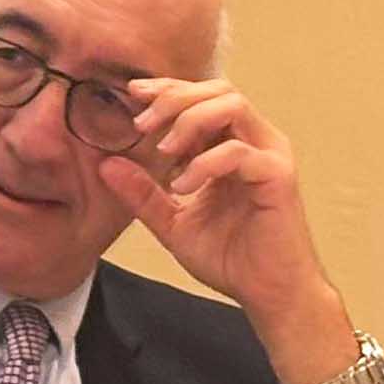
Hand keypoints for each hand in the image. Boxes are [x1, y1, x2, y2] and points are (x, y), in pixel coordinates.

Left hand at [99, 77, 383, 383]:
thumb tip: (105, 164)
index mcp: (231, 145)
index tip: (130, 95)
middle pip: (218, 89)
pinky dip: (204, 163)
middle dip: (174, 98)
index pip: (201, 98)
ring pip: (232, 106)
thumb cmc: (231, 257)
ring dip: (190, 120)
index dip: (166, 90)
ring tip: (163, 150)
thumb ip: (142, 193)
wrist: (268, 293)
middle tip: (141, 123)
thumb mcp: (172, 222)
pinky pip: (238, 152)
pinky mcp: (278, 176)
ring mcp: (269, 156)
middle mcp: (255, 142)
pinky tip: (181, 187)